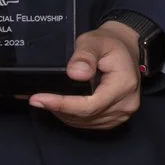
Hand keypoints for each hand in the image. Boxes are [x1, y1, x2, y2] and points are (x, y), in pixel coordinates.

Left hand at [29, 21, 144, 128]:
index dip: (63, 104)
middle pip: (86, 116)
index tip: (39, 99)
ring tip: (48, 100)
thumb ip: (84, 55)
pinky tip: (63, 105)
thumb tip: (75, 74)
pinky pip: (90, 122)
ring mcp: (122, 113)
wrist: (125, 49)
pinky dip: (73, 116)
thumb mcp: (95, 41)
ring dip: (64, 114)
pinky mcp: (115, 118)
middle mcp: (126, 103)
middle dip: (59, 109)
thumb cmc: (110, 44)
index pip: (90, 105)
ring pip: (86, 122)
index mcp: (124, 85)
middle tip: (38, 98)